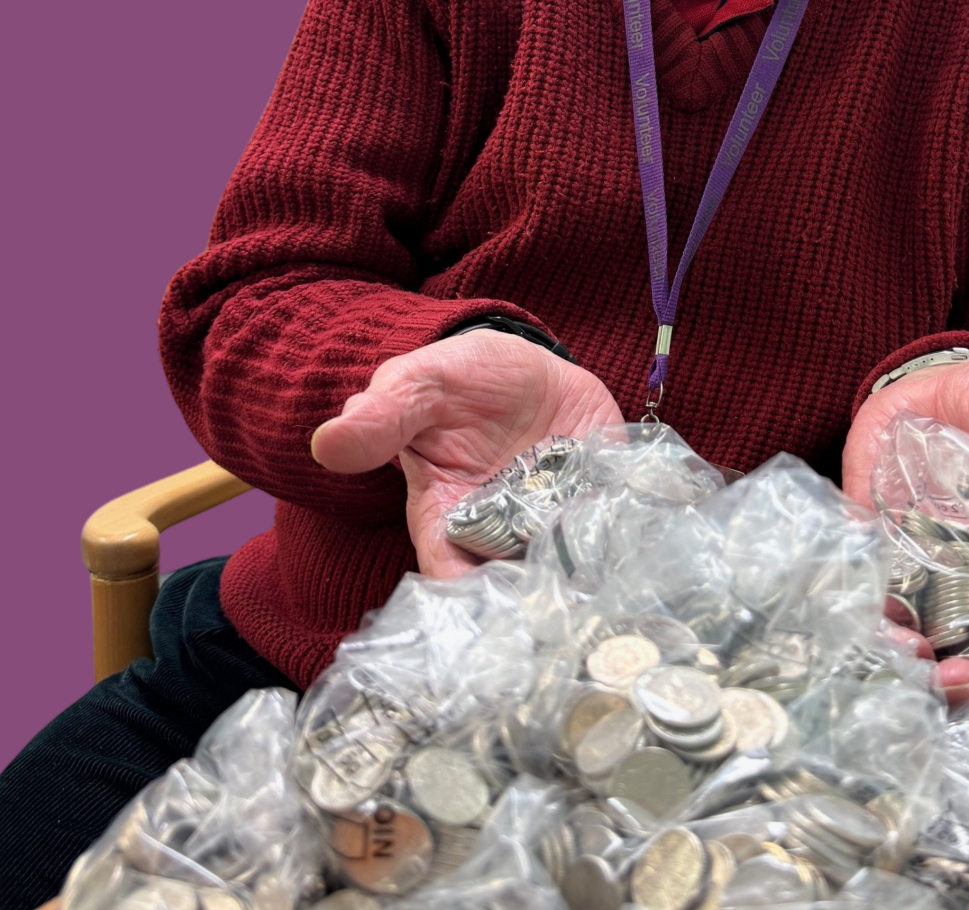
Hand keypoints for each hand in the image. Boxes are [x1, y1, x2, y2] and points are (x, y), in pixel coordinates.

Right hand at [311, 329, 624, 577]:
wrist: (528, 363)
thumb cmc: (462, 380)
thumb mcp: (420, 386)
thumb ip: (382, 418)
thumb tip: (328, 442)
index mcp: (446, 516)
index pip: (449, 576)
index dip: (467, 599)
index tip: (492, 605)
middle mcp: (502, 532)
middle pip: (514, 587)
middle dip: (534, 600)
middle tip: (560, 604)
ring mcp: (555, 520)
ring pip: (568, 568)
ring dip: (585, 575)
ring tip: (604, 580)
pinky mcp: (603, 501)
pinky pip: (618, 528)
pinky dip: (629, 537)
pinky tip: (640, 544)